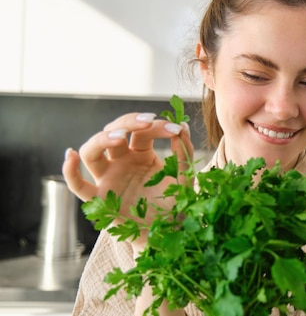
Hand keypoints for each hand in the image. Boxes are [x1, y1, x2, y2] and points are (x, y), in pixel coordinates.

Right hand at [62, 112, 193, 249]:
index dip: (156, 126)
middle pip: (114, 132)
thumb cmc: (175, 205)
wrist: (170, 234)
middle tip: (148, 121)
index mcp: (141, 155)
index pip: (142, 132)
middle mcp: (121, 162)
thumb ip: (184, 154)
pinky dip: (69, 171)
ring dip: (102, 138)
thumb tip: (184, 127)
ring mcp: (108, 178)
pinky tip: (70, 155)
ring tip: (120, 136)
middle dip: (129, 122)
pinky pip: (78, 185)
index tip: (176, 128)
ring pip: (92, 151)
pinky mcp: (99, 200)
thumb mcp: (184, 177)